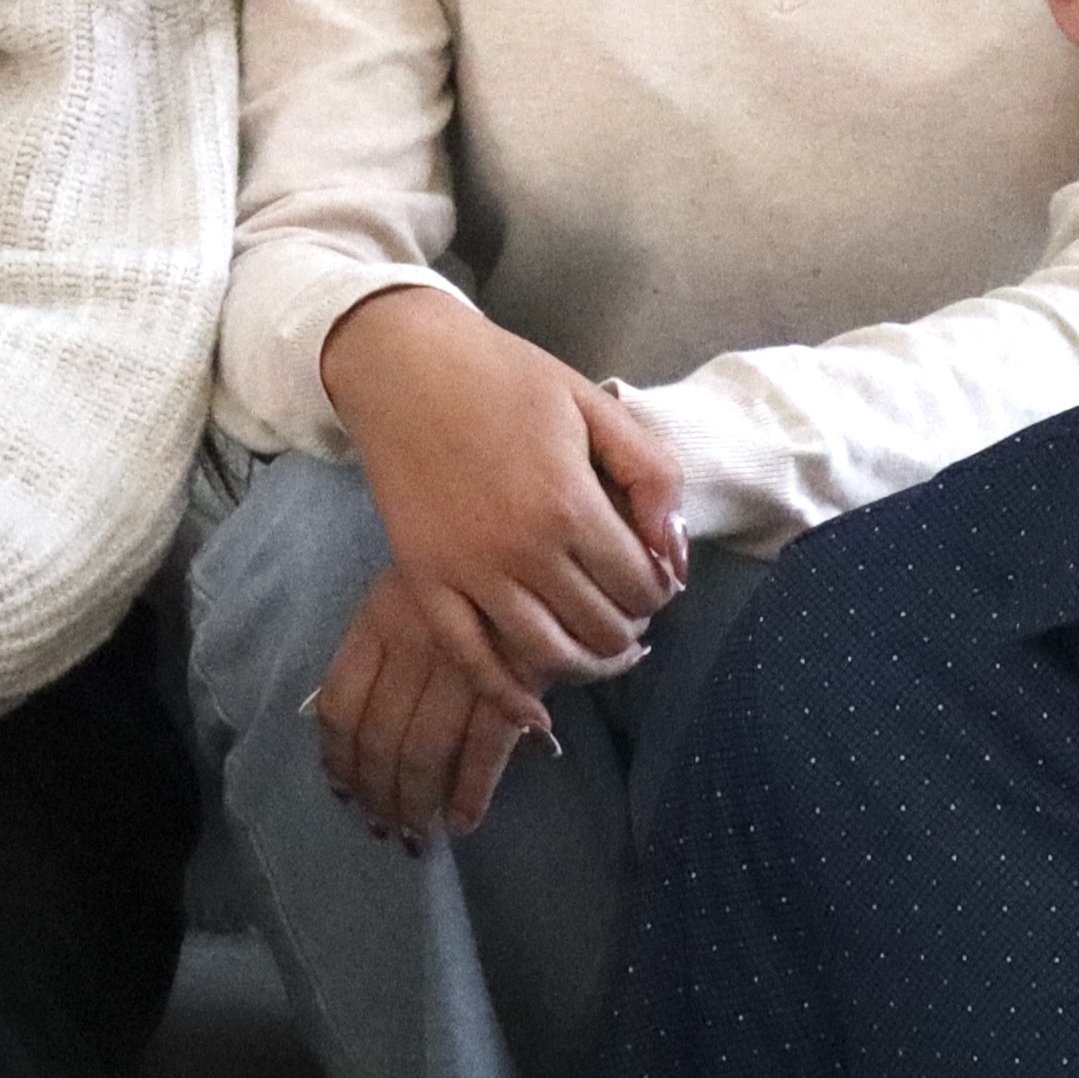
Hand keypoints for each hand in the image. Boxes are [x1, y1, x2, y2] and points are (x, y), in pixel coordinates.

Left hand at [310, 562, 556, 844]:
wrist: (539, 536)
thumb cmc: (468, 561)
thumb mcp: (409, 586)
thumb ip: (381, 644)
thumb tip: (345, 717)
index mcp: (378, 619)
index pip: (340, 704)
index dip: (338, 758)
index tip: (342, 790)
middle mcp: (413, 644)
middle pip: (379, 738)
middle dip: (377, 793)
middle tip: (381, 827)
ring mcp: (462, 663)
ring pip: (423, 750)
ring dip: (414, 802)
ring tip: (414, 835)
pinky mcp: (513, 678)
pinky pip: (484, 748)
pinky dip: (470, 791)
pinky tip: (461, 821)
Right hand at [321, 285, 688, 689]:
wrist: (403, 365)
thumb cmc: (505, 377)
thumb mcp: (594, 405)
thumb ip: (651, 475)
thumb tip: (675, 553)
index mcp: (570, 502)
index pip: (641, 584)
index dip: (660, 591)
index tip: (655, 578)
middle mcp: (522, 549)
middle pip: (600, 626)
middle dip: (629, 628)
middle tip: (630, 614)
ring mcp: (468, 572)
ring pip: (545, 655)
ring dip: (586, 666)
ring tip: (600, 652)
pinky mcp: (424, 582)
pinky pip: (470, 659)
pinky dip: (507, 696)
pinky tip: (535, 712)